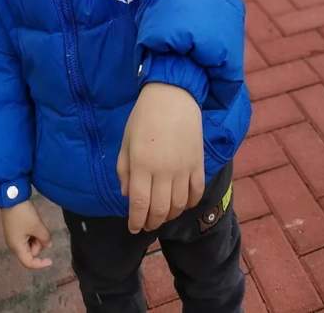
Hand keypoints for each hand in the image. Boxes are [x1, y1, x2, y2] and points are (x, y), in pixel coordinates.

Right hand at [0, 200, 51, 269]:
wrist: (11, 198)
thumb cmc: (23, 214)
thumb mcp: (37, 226)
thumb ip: (45, 238)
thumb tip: (48, 245)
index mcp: (17, 247)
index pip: (29, 263)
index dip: (40, 264)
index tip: (50, 260)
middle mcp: (14, 245)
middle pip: (30, 252)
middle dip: (39, 243)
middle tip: (40, 230)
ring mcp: (14, 237)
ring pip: (30, 243)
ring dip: (37, 236)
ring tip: (36, 223)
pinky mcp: (15, 230)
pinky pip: (27, 236)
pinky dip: (33, 232)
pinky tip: (34, 222)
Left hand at [117, 82, 203, 233]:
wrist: (173, 95)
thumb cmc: (144, 116)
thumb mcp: (126, 140)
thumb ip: (125, 169)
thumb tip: (128, 195)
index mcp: (142, 164)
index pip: (140, 204)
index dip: (136, 221)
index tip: (134, 228)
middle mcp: (164, 171)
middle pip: (160, 209)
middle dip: (152, 222)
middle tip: (147, 225)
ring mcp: (184, 168)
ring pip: (179, 205)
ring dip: (170, 215)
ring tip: (162, 215)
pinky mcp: (198, 163)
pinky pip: (197, 192)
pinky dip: (190, 204)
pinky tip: (182, 204)